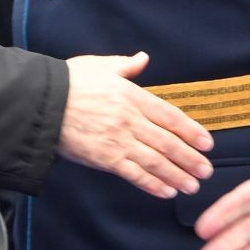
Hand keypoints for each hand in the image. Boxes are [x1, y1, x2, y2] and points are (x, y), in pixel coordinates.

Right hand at [58, 52, 212, 198]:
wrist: (42, 103)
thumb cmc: (69, 82)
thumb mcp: (99, 66)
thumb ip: (125, 65)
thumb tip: (142, 58)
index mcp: (132, 95)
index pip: (171, 116)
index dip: (191, 131)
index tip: (207, 143)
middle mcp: (131, 120)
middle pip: (168, 142)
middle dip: (190, 159)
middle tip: (206, 170)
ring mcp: (119, 141)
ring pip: (156, 161)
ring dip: (177, 175)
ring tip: (193, 186)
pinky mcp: (105, 159)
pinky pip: (135, 174)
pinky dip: (153, 184)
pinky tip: (167, 191)